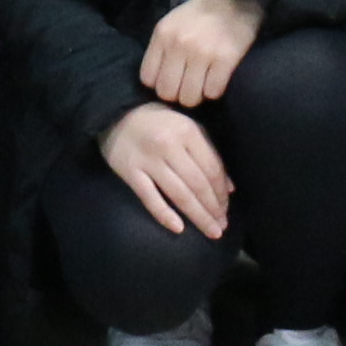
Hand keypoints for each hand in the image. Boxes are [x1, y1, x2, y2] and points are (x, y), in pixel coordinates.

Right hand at [98, 102, 231, 241]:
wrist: (116, 114)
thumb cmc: (158, 121)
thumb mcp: (187, 127)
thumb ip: (209, 153)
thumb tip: (229, 187)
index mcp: (187, 131)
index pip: (211, 168)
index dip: (221, 192)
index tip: (226, 208)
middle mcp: (168, 146)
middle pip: (197, 184)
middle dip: (213, 208)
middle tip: (221, 227)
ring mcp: (148, 160)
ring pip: (178, 194)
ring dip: (197, 216)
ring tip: (211, 231)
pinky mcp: (130, 172)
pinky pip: (150, 198)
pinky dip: (164, 214)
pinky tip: (179, 228)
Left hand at [139, 0, 263, 107]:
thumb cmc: (202, 15)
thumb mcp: (172, 23)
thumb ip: (162, 49)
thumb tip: (157, 83)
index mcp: (163, 34)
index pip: (148, 78)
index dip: (159, 84)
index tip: (172, 80)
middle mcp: (179, 43)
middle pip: (167, 93)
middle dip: (178, 94)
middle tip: (189, 86)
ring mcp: (202, 52)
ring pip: (189, 98)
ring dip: (197, 95)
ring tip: (204, 83)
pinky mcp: (225, 59)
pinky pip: (213, 93)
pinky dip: (215, 91)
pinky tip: (217, 79)